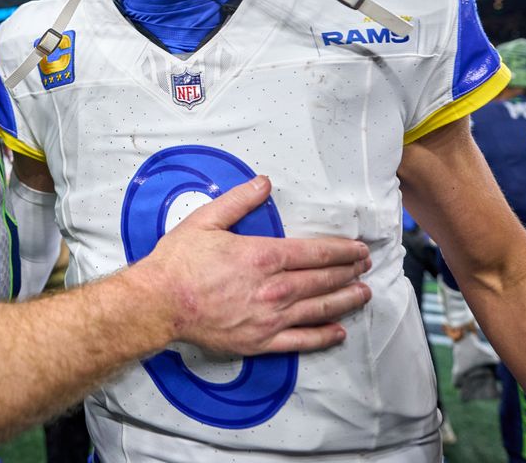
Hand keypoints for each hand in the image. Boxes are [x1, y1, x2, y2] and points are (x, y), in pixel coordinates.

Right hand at [135, 175, 371, 355]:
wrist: (159, 303)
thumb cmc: (179, 261)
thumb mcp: (206, 220)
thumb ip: (239, 201)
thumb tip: (264, 183)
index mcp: (263, 256)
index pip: (314, 252)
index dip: (341, 251)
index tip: (358, 249)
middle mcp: (273, 288)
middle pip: (322, 280)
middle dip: (348, 271)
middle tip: (366, 266)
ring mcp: (269, 317)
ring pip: (318, 309)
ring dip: (344, 300)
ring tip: (363, 293)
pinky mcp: (260, 341)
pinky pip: (299, 340)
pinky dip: (322, 337)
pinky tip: (338, 332)